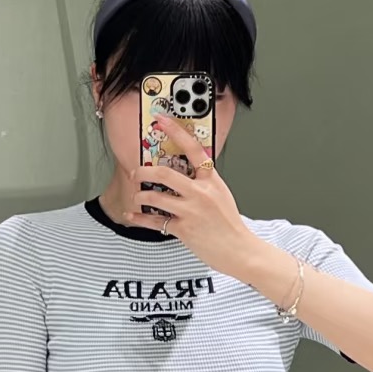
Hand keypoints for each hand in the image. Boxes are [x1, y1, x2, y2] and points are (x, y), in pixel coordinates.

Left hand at [130, 113, 254, 273]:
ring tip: (138, 196)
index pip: (193, 149)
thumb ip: (204, 183)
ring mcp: (191, 211)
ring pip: (155, 197)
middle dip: (144, 172)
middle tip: (137, 172)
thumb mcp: (221, 195)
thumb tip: (183, 175)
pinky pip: (155, 221)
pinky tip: (132, 216)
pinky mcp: (184, 229)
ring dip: (141, 196)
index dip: (176, 131)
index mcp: (211, 181)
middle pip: (165, 173)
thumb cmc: (230, 226)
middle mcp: (200, 193)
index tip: (162, 120)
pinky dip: (140, 218)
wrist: (240, 250)